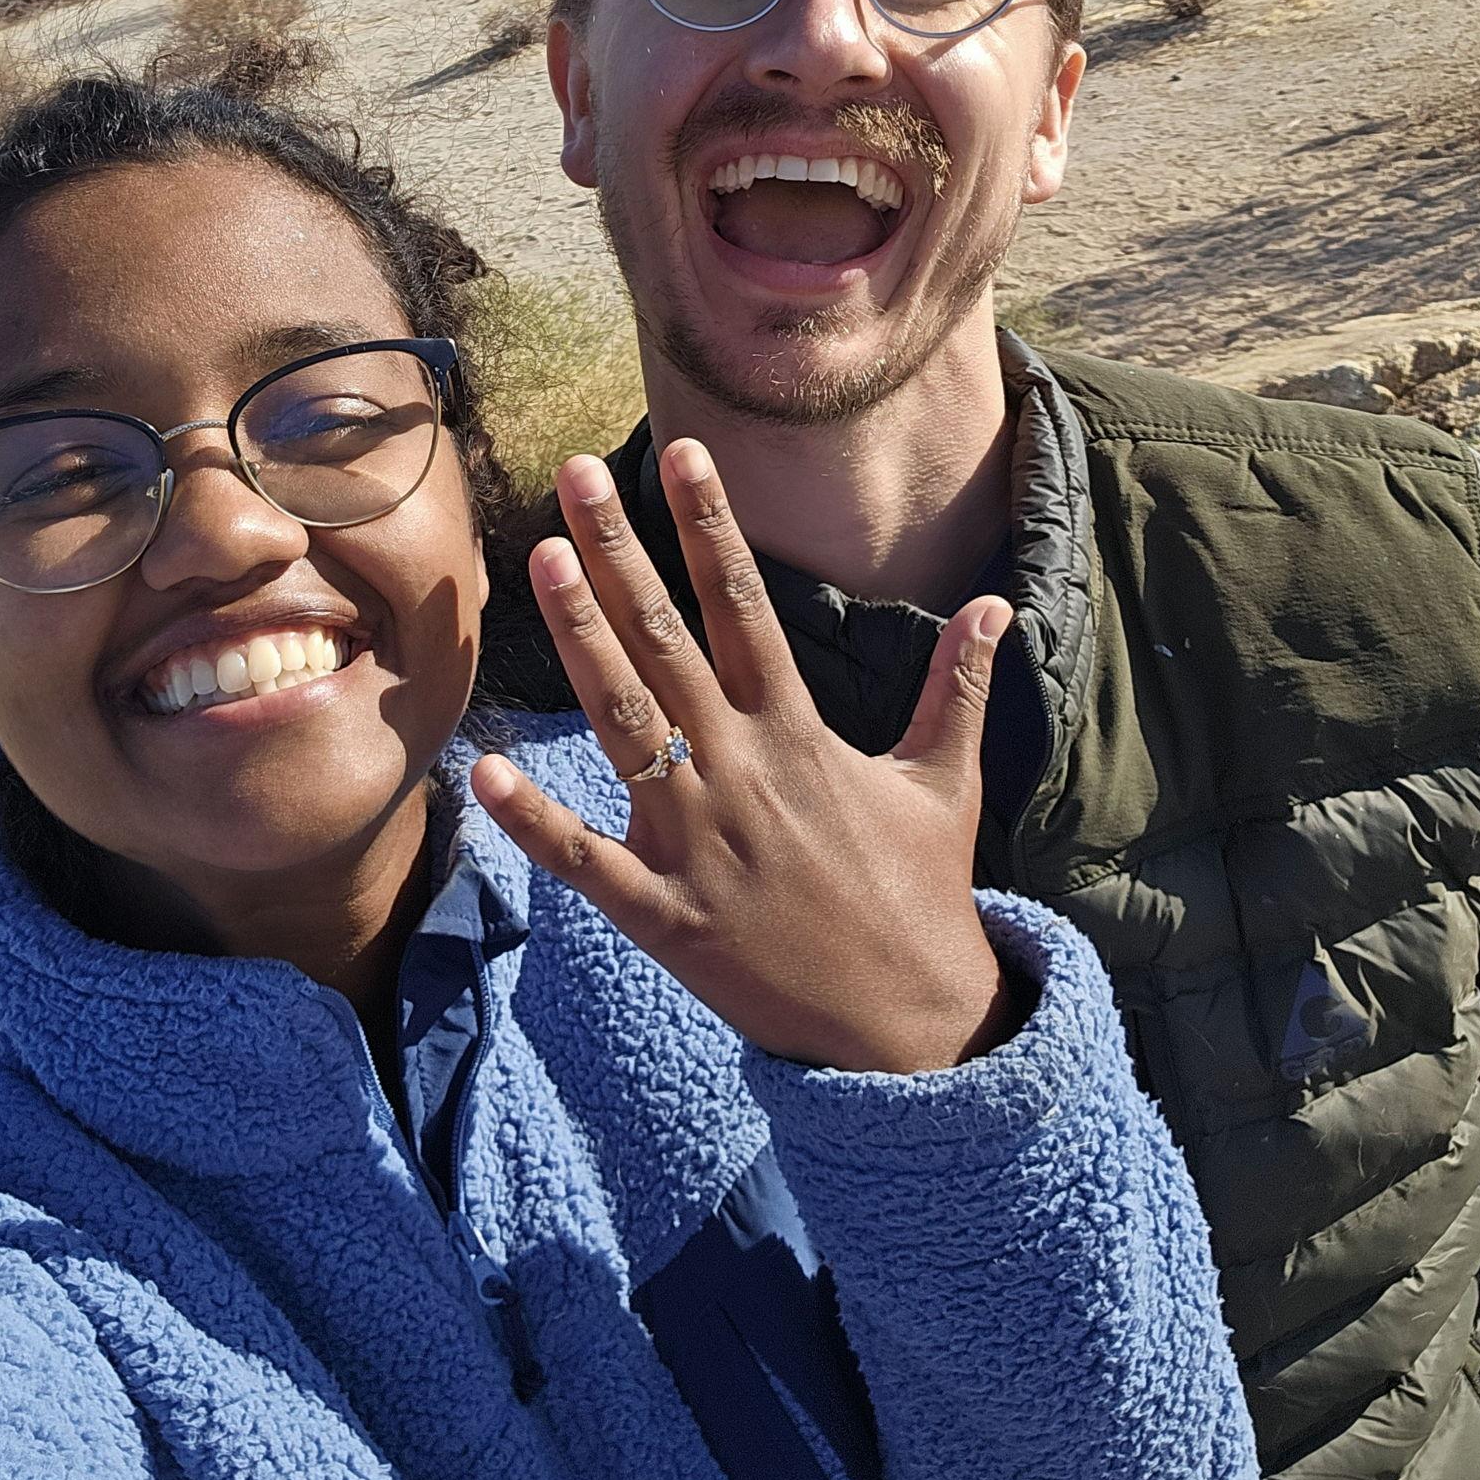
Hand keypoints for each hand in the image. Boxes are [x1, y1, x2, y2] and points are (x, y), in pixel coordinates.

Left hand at [470, 438, 1019, 1074]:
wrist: (913, 1026)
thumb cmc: (922, 894)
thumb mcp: (948, 780)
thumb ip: (959, 686)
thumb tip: (995, 604)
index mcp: (801, 734)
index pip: (747, 605)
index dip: (712, 526)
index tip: (680, 454)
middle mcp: (745, 770)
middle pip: (670, 641)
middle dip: (620, 552)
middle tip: (574, 475)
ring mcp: (702, 843)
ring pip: (627, 723)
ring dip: (582, 640)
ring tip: (542, 559)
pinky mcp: (669, 918)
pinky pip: (589, 863)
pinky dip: (536, 823)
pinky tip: (484, 773)